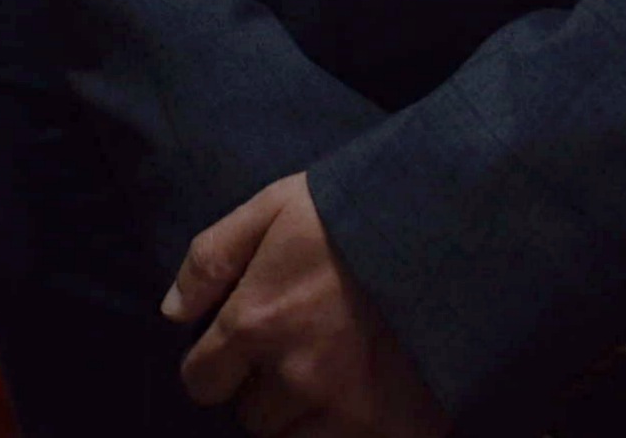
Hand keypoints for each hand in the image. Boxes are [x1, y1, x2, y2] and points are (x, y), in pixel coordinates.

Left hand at [167, 174, 444, 435]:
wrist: (453, 228)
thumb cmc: (355, 213)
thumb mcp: (272, 209)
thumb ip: (211, 259)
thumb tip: (171, 312)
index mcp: (256, 323)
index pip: (201, 382)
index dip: (214, 366)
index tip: (238, 350)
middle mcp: (296, 377)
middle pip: (252, 417)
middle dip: (265, 390)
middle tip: (297, 354)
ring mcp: (350, 411)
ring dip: (304, 417)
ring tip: (332, 374)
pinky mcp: (398, 430)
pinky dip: (350, 431)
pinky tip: (365, 397)